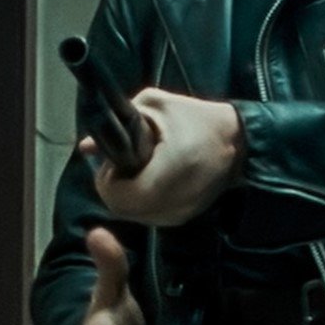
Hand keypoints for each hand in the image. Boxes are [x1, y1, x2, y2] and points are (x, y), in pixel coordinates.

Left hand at [79, 88, 243, 227]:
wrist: (239, 142)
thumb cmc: (195, 118)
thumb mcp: (155, 106)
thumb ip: (119, 123)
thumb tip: (85, 147)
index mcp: (166, 173)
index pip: (117, 195)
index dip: (108, 178)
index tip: (117, 160)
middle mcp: (172, 202)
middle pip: (120, 208)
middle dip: (114, 187)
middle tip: (126, 164)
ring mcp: (179, 215)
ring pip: (133, 216)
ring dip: (127, 195)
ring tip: (141, 170)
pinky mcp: (185, 219)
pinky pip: (150, 216)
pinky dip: (143, 201)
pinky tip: (154, 180)